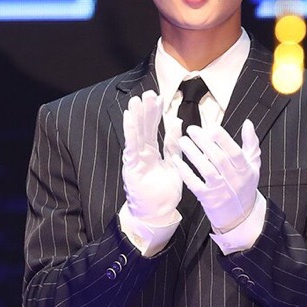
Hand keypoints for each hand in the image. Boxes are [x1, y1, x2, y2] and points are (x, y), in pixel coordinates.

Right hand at [122, 91, 182, 225]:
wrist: (157, 213)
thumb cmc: (164, 192)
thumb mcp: (174, 164)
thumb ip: (174, 145)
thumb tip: (177, 122)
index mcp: (153, 152)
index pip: (154, 129)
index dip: (157, 113)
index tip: (160, 97)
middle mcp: (142, 153)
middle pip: (144, 128)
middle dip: (146, 110)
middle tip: (150, 92)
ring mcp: (136, 159)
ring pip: (136, 134)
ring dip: (136, 117)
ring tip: (137, 100)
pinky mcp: (132, 167)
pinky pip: (131, 146)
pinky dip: (130, 131)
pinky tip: (129, 117)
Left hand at [174, 120, 260, 232]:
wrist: (240, 216)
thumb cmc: (245, 185)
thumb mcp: (253, 165)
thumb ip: (251, 144)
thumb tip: (248, 123)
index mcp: (245, 170)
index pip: (235, 152)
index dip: (223, 139)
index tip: (211, 127)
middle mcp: (234, 180)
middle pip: (218, 159)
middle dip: (204, 142)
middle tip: (192, 129)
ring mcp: (220, 190)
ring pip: (206, 170)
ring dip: (193, 154)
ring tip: (182, 140)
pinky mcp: (208, 199)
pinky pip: (194, 184)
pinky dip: (185, 171)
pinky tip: (176, 160)